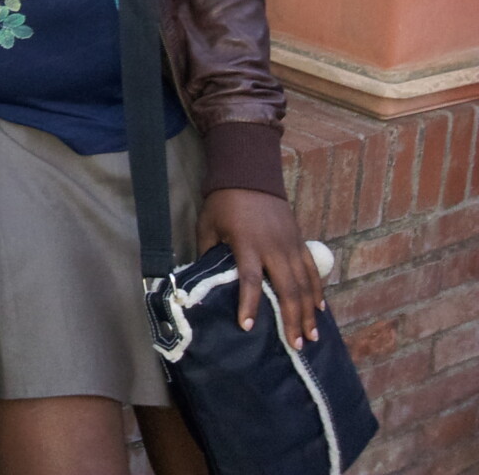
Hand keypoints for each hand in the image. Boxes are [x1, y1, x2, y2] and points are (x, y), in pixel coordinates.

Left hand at [196, 188, 326, 350]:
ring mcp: (290, 244)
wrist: (249, 175)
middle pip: (287, 289)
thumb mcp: (207, 226)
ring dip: (309, 311)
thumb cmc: (223, 203)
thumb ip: (207, 254)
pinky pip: (312, 270)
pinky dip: (317, 290)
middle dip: (292, 319)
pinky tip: (320, 309)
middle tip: (296, 346)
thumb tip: (202, 282)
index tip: (247, 327)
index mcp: (247, 244)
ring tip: (312, 336)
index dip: (249, 305)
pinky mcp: (299, 241)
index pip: (250, 280)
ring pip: (304, 283)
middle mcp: (273, 247)